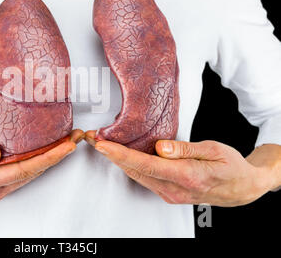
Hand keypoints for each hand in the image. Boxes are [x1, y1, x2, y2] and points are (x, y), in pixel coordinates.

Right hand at [0, 129, 83, 214]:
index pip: (24, 169)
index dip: (49, 157)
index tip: (68, 145)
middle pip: (33, 173)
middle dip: (57, 156)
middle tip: (76, 138)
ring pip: (28, 176)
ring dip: (48, 160)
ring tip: (65, 144)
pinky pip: (19, 177)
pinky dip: (34, 165)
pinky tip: (39, 156)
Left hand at [85, 131, 275, 206]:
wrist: (241, 188)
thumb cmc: (231, 166)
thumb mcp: (213, 150)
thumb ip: (184, 149)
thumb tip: (160, 147)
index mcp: (187, 176)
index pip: (146, 164)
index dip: (120, 155)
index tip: (101, 145)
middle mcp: (174, 189)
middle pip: (134, 170)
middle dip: (110, 154)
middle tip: (90, 137)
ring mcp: (170, 194)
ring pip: (136, 175)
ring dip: (116, 160)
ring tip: (99, 143)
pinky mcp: (168, 193)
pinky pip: (143, 178)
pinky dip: (128, 165)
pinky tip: (119, 155)